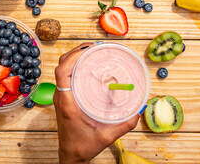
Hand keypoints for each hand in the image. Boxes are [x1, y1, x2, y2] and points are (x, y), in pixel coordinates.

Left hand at [54, 43, 139, 163]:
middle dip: (76, 52)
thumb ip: (124, 125)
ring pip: (62, 70)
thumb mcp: (106, 136)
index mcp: (66, 102)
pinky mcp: (63, 98)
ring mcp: (60, 96)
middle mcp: (60, 96)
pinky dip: (74, 66)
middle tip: (95, 46)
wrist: (70, 155)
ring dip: (74, 58)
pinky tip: (88, 65)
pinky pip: (65, 76)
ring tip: (92, 52)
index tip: (87, 49)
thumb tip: (139, 110)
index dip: (72, 57)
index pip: (62, 72)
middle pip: (62, 66)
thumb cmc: (83, 146)